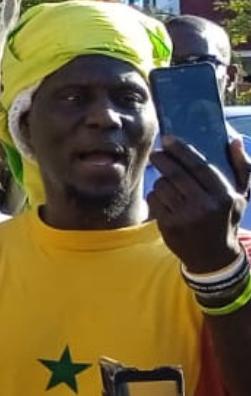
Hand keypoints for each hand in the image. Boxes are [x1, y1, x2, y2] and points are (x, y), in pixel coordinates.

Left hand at [151, 136, 246, 274]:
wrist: (213, 256)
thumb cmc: (226, 219)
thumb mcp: (242, 196)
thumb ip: (242, 167)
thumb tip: (235, 140)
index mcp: (224, 196)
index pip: (199, 167)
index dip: (182, 150)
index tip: (168, 139)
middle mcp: (205, 206)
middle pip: (176, 174)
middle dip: (163, 159)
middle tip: (156, 153)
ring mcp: (186, 217)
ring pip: (163, 186)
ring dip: (160, 179)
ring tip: (165, 179)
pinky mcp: (169, 225)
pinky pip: (154, 200)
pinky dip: (154, 194)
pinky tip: (162, 196)